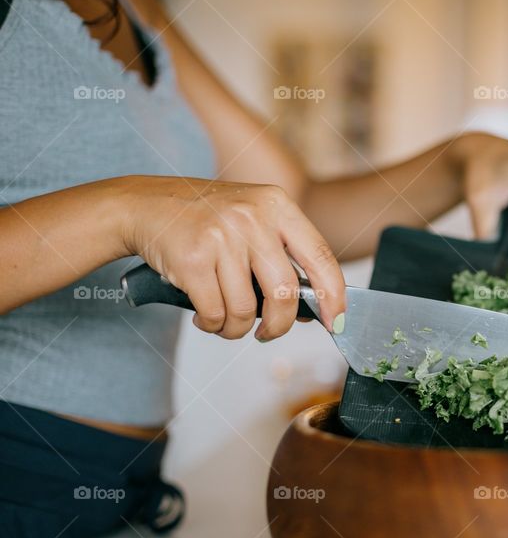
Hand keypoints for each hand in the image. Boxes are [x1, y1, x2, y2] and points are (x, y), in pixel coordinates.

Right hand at [117, 175, 344, 339]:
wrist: (144, 204)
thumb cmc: (206, 219)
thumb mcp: (253, 218)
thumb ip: (283, 254)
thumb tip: (311, 308)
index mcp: (277, 205)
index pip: (321, 257)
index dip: (334, 296)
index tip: (334, 321)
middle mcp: (252, 218)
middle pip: (285, 292)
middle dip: (279, 325)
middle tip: (268, 333)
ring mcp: (222, 236)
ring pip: (245, 309)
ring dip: (236, 328)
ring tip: (225, 321)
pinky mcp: (193, 258)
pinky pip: (215, 312)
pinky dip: (212, 324)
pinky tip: (205, 316)